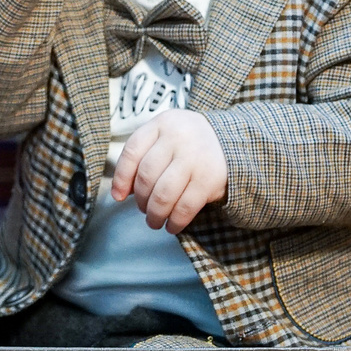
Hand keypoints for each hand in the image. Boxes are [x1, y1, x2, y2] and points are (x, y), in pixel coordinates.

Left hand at [112, 109, 227, 231]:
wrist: (232, 142)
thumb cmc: (189, 143)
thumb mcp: (166, 137)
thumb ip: (144, 157)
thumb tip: (122, 192)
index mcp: (162, 124)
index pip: (132, 151)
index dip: (121, 178)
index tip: (118, 196)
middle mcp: (178, 137)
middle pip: (147, 176)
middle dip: (141, 200)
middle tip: (143, 209)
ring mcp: (195, 158)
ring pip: (163, 194)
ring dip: (155, 214)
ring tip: (154, 221)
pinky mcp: (210, 179)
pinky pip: (185, 207)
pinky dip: (175, 221)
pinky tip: (172, 226)